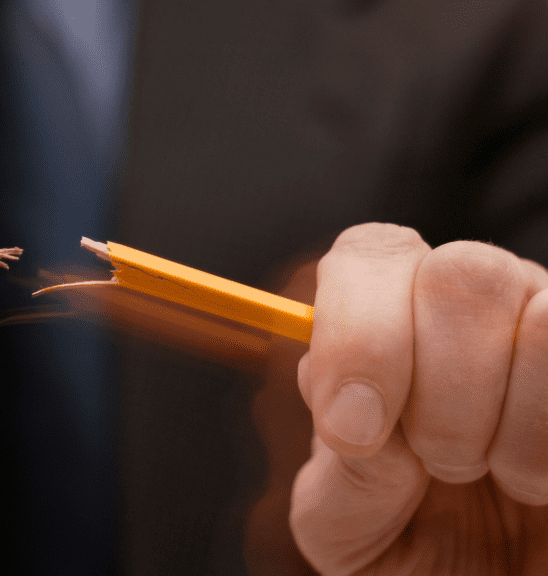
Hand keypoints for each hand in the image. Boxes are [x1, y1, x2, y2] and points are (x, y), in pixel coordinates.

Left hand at [291, 223, 547, 574]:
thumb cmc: (421, 551)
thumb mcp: (347, 528)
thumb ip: (340, 476)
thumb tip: (363, 419)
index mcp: (391, 325)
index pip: (372, 255)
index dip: (359, 336)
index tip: (354, 431)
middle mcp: (476, 310)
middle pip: (460, 273)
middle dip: (440, 392)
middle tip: (443, 466)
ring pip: (544, 320)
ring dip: (513, 429)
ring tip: (502, 477)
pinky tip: (546, 482)